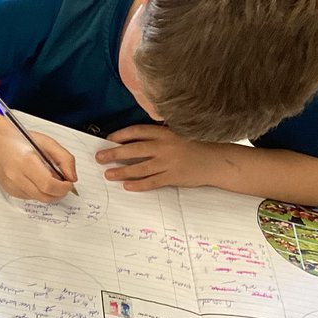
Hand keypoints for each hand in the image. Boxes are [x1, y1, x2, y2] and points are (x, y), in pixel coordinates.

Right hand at [0, 129, 76, 202]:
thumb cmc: (20, 140)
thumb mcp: (47, 142)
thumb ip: (65, 159)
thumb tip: (72, 177)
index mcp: (26, 161)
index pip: (49, 185)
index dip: (63, 187)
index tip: (69, 183)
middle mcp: (16, 176)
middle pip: (45, 196)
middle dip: (59, 192)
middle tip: (63, 183)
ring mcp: (12, 186)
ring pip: (39, 199)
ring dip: (49, 192)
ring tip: (47, 176)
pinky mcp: (10, 191)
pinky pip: (31, 197)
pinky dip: (38, 191)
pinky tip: (34, 178)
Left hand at [96, 125, 214, 190]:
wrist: (217, 161)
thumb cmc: (195, 146)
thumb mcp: (178, 134)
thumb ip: (159, 137)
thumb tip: (132, 142)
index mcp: (165, 132)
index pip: (137, 131)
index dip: (121, 135)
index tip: (108, 139)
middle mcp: (165, 146)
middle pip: (134, 150)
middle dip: (114, 153)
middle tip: (99, 157)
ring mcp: (169, 162)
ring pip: (140, 168)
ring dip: (122, 172)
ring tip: (108, 174)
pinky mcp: (173, 177)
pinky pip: (152, 182)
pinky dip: (138, 184)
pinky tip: (127, 186)